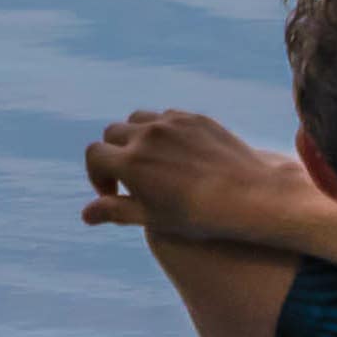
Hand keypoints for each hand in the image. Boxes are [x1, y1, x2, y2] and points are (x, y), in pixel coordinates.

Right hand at [80, 109, 330, 252]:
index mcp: (131, 163)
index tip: (112, 192)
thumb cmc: (199, 216)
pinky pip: (167, 117)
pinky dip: (162, 131)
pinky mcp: (194, 117)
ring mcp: (171, 122)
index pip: (94, 155)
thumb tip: (86, 215)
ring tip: (151, 161)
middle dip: (114, 154)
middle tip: (129, 177)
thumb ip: (116, 211)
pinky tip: (178, 154)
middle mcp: (146, 136)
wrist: (250, 197)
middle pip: (113, 133)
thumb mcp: (153, 218)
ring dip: (136, 137)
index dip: (97, 175)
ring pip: (138, 120)